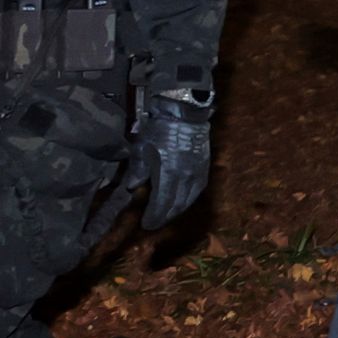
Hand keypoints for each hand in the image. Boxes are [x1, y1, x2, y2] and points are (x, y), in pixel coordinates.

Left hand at [132, 92, 214, 232]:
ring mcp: (198, 172)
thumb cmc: (159, 129)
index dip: (154, 217)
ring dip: (178, 209)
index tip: (145, 225)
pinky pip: (198, 189)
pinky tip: (183, 199)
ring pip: (190, 199)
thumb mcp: (142, 149)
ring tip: (168, 214)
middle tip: (154, 223)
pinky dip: (189, 199)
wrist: (185, 112)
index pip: (162, 203)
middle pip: (177, 204)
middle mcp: (186, 177)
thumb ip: (137, 170)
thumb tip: (132, 188)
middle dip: (165, 217)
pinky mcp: (205, 166)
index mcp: (169, 173)